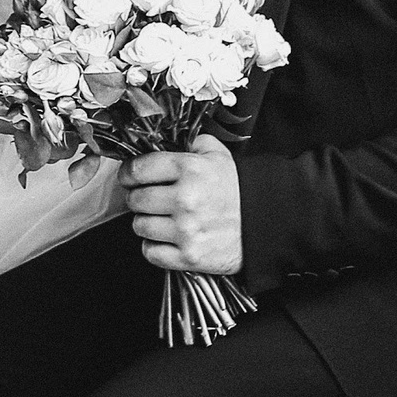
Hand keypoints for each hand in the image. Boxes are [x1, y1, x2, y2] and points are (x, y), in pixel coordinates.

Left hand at [126, 134, 243, 276]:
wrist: (268, 222)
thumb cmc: (238, 190)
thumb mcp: (218, 155)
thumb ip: (191, 142)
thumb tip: (164, 140)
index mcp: (190, 170)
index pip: (138, 169)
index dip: (128, 173)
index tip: (130, 177)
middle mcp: (185, 200)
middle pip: (135, 199)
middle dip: (138, 198)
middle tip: (149, 198)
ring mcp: (186, 230)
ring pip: (139, 226)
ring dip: (146, 222)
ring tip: (161, 218)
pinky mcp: (190, 256)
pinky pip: (150, 252)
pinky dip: (154, 247)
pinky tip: (166, 238)